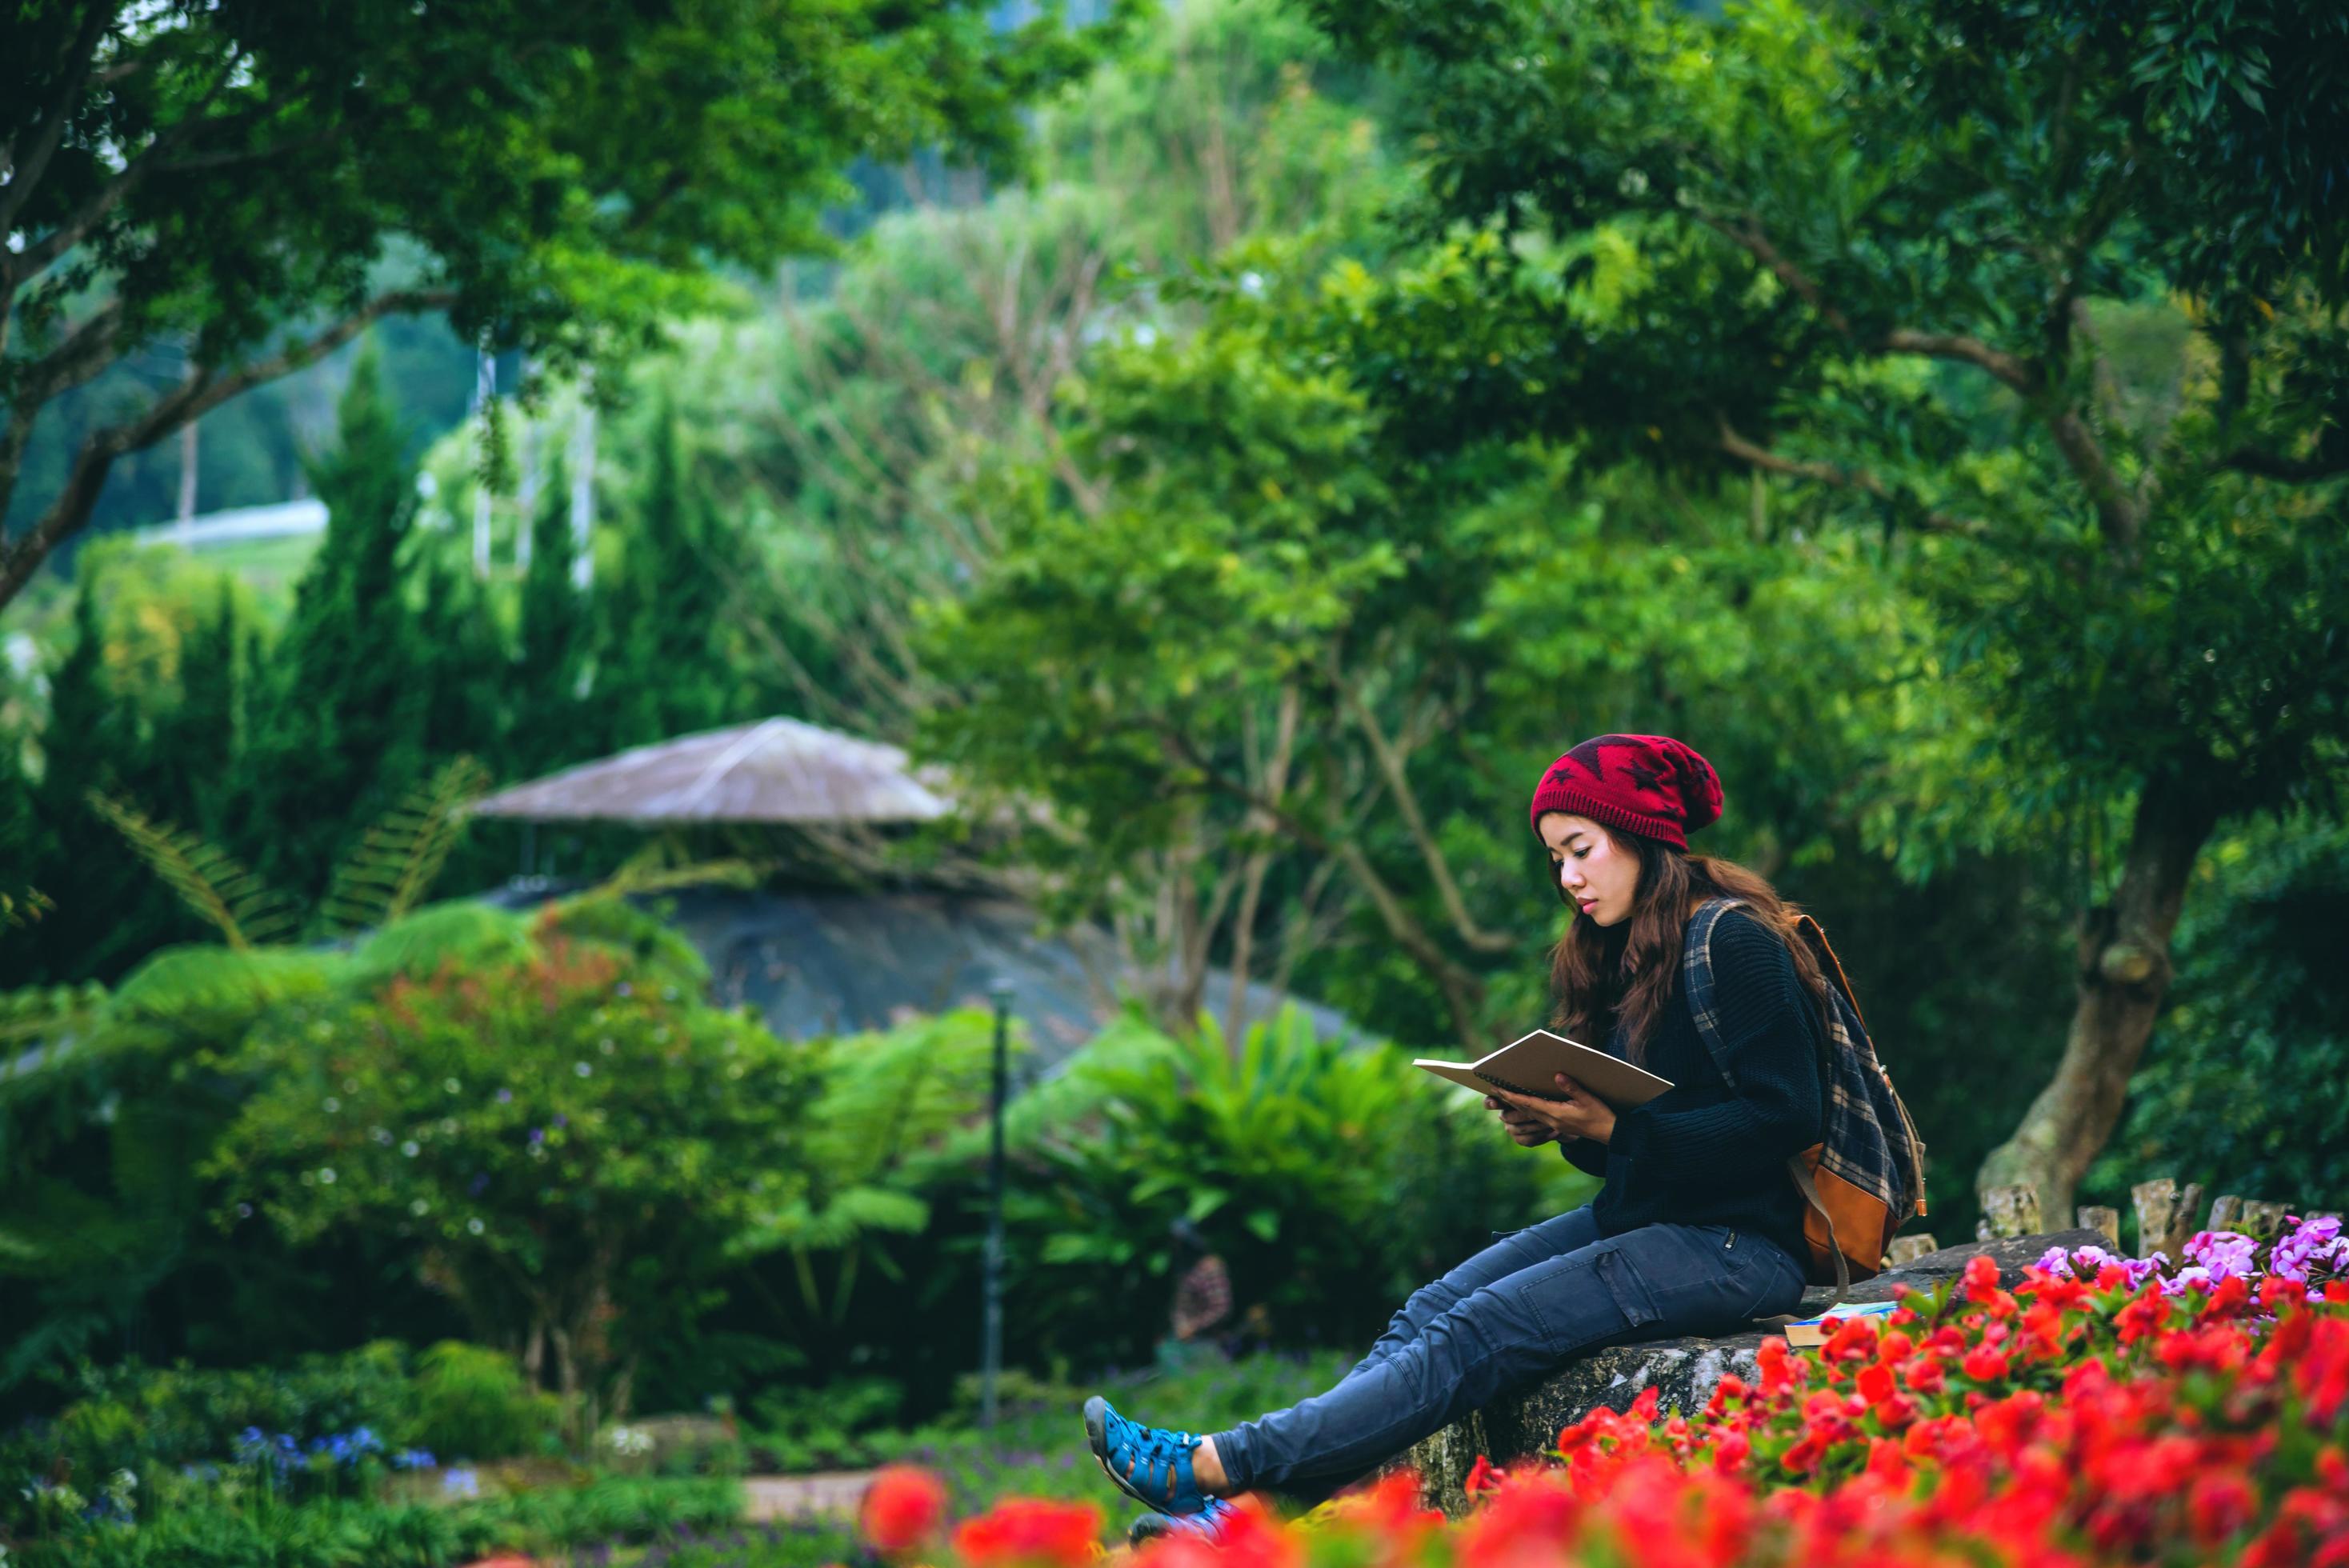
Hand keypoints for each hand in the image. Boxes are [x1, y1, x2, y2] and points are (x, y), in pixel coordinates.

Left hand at [1490, 1074, 1616, 1145]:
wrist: (1609, 1133)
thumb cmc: (1600, 1115)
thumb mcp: (1587, 1098)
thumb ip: (1571, 1087)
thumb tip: (1557, 1075)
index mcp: (1556, 1114)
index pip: (1529, 1104)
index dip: (1512, 1097)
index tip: (1499, 1090)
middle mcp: (1551, 1120)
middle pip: (1525, 1109)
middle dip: (1509, 1100)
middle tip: (1494, 1090)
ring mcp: (1554, 1124)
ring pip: (1529, 1114)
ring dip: (1516, 1105)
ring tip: (1503, 1096)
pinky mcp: (1558, 1124)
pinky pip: (1537, 1117)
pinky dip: (1527, 1109)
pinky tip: (1523, 1105)